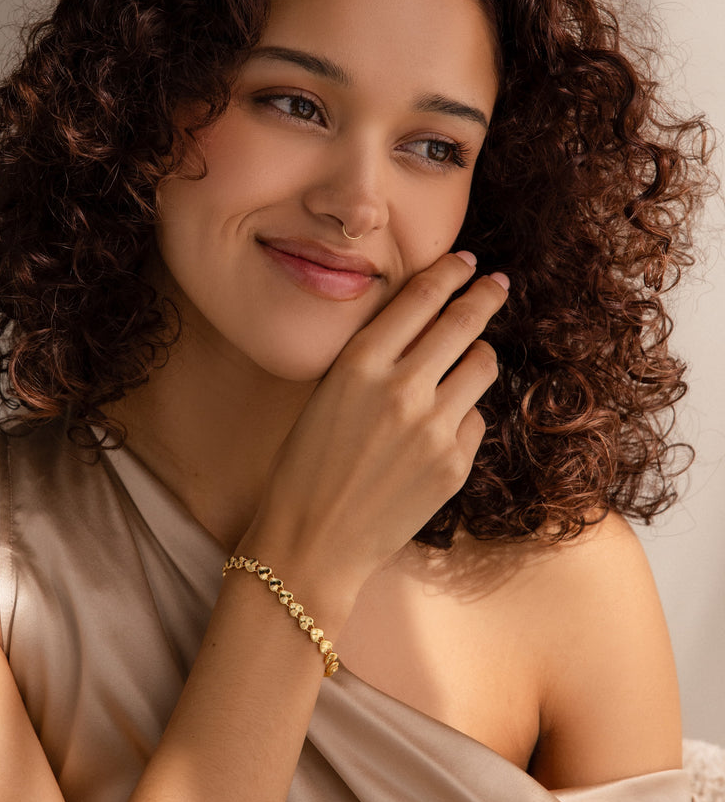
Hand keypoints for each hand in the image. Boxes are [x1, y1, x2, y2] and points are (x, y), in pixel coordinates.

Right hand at [245, 252, 507, 594]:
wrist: (313, 540)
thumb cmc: (305, 465)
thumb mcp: (325, 395)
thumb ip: (372, 358)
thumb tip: (423, 327)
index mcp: (359, 363)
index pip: (421, 297)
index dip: (450, 272)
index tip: (466, 262)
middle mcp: (402, 388)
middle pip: (464, 321)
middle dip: (485, 295)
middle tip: (496, 284)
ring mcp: (433, 428)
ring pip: (482, 365)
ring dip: (476, 357)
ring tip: (463, 364)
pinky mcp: (454, 465)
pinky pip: (474, 418)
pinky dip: (460, 415)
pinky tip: (433, 433)